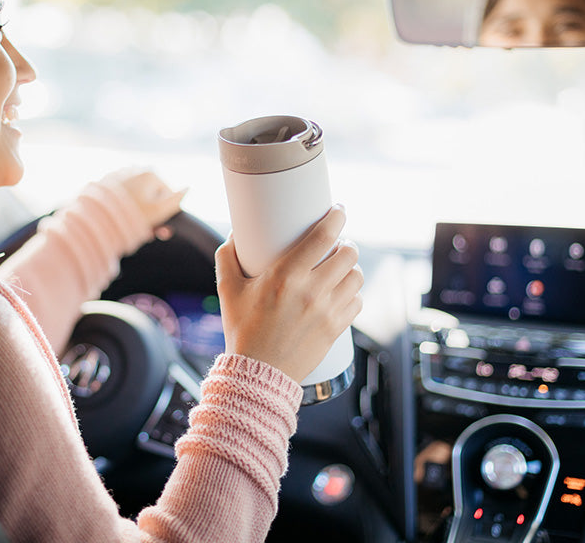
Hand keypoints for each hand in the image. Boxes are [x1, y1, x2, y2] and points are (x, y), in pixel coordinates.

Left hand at [110, 168, 187, 229]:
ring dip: (138, 214)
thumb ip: (177, 200)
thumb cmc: (131, 216)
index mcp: (150, 174)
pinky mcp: (105, 183)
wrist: (97, 219)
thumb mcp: (159, 211)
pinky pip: (122, 196)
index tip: (160, 231)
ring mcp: (119, 175)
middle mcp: (135, 170)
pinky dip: (124, 208)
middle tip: (148, 235)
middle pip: (151, 196)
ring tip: (133, 230)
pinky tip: (121, 220)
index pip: (167, 195)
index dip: (166, 214)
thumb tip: (189, 188)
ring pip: (136, 197)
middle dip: (151, 216)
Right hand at [215, 205, 363, 382]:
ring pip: (356, 276)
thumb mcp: (227, 290)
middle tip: (338, 244)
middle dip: (346, 243)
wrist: (258, 374)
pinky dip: (352, 293)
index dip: (337, 217)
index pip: (324, 236)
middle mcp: (311, 291)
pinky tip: (342, 292)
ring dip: (351, 267)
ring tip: (341, 267)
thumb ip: (227, 257)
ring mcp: (327, 311)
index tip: (338, 210)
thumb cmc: (241, 330)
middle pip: (348, 253)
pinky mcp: (335, 329)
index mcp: (285, 275)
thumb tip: (235, 234)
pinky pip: (357, 302)